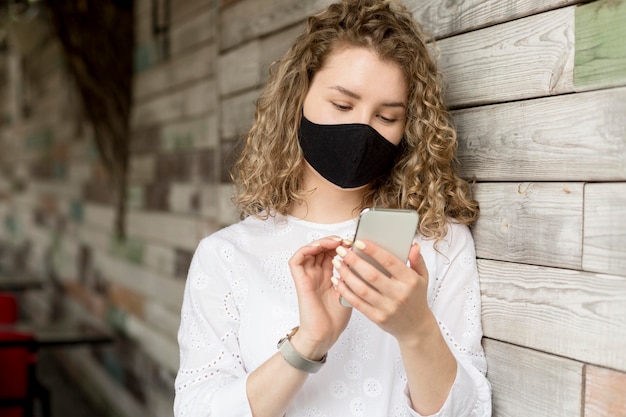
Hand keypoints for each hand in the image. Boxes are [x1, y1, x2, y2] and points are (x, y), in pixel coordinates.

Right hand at [288, 236, 352, 358]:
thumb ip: (351, 275)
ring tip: (334, 242)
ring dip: (321, 242)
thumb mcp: (349, 291)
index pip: (331, 253)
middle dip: (333, 241)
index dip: (340, 245)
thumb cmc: (335, 318)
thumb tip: (363, 258)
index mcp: (328, 276)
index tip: (354, 243)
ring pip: (309, 250)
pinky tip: (319, 247)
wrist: (325, 335)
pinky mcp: (300, 281)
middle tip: (345, 240)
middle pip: (320, 249)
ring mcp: (307, 276)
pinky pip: (297, 260)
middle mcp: (316, 274)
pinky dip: (306, 249)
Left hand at [333, 241, 432, 344]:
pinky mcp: (377, 318)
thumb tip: (413, 245)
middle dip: (354, 260)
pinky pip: (357, 303)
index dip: (373, 250)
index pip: (390, 261)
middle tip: (342, 250)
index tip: (359, 242)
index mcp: (410, 281)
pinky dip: (345, 291)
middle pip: (372, 275)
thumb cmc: (416, 298)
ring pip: (362, 289)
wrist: (416, 327)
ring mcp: (387, 308)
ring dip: (346, 275)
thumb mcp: (422, 277)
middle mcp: (399, 294)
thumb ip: (417, 260)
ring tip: (337, 263)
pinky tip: (338, 281)